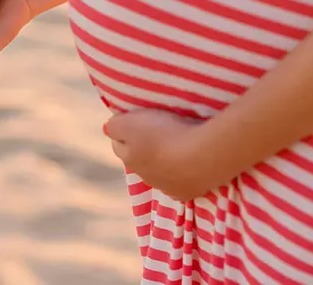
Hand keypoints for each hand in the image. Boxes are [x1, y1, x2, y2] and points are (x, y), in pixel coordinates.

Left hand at [104, 109, 222, 200]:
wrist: (204, 155)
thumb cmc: (165, 133)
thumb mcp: (130, 121)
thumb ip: (114, 125)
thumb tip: (108, 129)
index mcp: (130, 158)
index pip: (118, 144)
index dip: (126, 130)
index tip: (137, 119)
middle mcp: (145, 177)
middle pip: (139, 159)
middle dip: (144, 147)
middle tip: (159, 130)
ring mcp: (167, 187)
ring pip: (160, 171)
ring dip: (165, 160)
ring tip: (179, 144)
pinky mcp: (188, 192)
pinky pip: (181, 181)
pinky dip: (183, 172)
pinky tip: (191, 160)